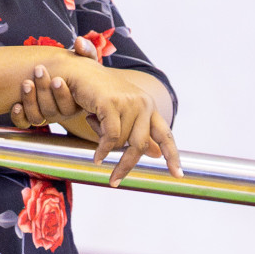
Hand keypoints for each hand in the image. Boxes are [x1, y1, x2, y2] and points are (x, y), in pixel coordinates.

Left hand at [10, 37, 93, 128]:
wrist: (56, 75)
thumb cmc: (74, 69)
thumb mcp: (83, 60)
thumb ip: (86, 51)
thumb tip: (79, 41)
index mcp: (75, 103)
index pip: (69, 106)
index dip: (62, 93)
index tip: (56, 79)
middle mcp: (60, 112)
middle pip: (51, 111)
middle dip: (44, 91)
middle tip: (38, 72)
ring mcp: (45, 115)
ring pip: (37, 117)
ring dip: (29, 101)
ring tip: (26, 83)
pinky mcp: (29, 117)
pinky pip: (23, 123)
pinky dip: (18, 116)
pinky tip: (15, 105)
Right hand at [54, 49, 182, 186]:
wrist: (76, 72)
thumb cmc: (95, 93)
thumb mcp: (119, 114)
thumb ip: (136, 131)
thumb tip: (155, 154)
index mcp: (148, 106)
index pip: (165, 135)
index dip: (172, 155)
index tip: (178, 175)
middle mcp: (143, 103)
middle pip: (141, 144)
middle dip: (127, 165)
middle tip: (115, 181)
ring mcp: (128, 102)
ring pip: (122, 141)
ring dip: (106, 148)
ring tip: (94, 139)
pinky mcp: (111, 103)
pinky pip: (110, 137)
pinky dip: (102, 150)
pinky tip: (96, 157)